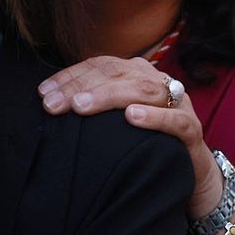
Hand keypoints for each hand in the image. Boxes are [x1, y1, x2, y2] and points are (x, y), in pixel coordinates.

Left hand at [39, 58, 219, 217]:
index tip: (43, 93)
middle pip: (115, 74)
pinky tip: (131, 117)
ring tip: (81, 106)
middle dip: (80, 87)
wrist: (189, 168)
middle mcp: (155, 80)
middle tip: (53, 104)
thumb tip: (48, 101)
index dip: (69, 76)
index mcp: (135, 73)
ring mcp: (176, 102)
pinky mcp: (191, 128)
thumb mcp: (115, 119)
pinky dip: (154, 116)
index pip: (99, 66)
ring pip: (142, 90)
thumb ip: (91, 105)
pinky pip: (175, 119)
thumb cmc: (143, 140)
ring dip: (109, 96)